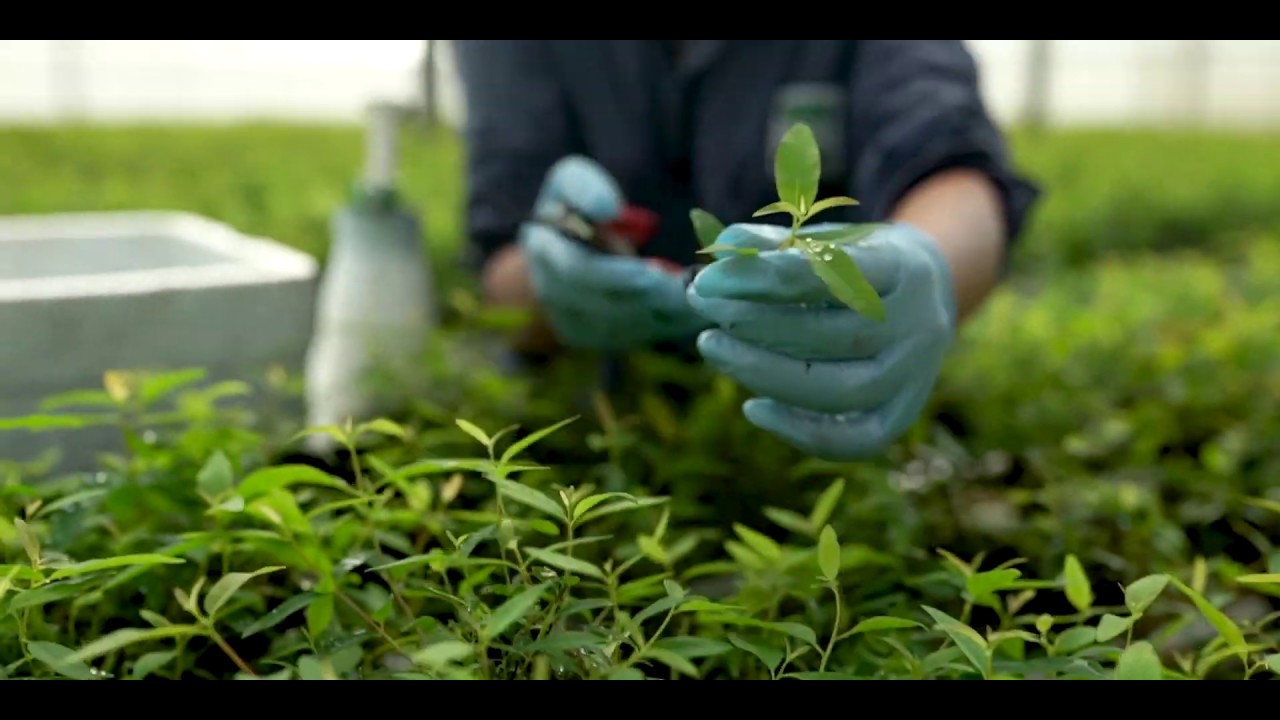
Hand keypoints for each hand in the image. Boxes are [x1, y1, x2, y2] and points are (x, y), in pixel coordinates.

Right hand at [518, 155, 708, 351]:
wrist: (560, 245)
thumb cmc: (573, 205)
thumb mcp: (571, 181)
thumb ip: (585, 187)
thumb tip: (607, 209)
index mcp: (543, 252)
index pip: (577, 272)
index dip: (616, 275)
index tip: (655, 273)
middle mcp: (552, 294)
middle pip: (604, 306)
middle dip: (649, 299)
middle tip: (690, 290)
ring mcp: (571, 322)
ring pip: (622, 327)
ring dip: (663, 316)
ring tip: (701, 298)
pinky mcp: (595, 337)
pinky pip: (631, 338)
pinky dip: (665, 327)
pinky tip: (695, 312)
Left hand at [685, 221, 956, 460]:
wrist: (925, 295)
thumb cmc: (856, 263)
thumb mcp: (824, 240)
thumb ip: (773, 245)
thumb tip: (719, 251)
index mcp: (901, 267)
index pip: (830, 272)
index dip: (763, 276)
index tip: (708, 279)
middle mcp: (917, 324)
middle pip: (837, 336)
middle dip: (758, 326)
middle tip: (705, 310)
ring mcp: (914, 376)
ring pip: (842, 391)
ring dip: (767, 374)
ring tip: (715, 348)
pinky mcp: (901, 415)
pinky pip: (855, 440)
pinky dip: (800, 432)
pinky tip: (752, 407)